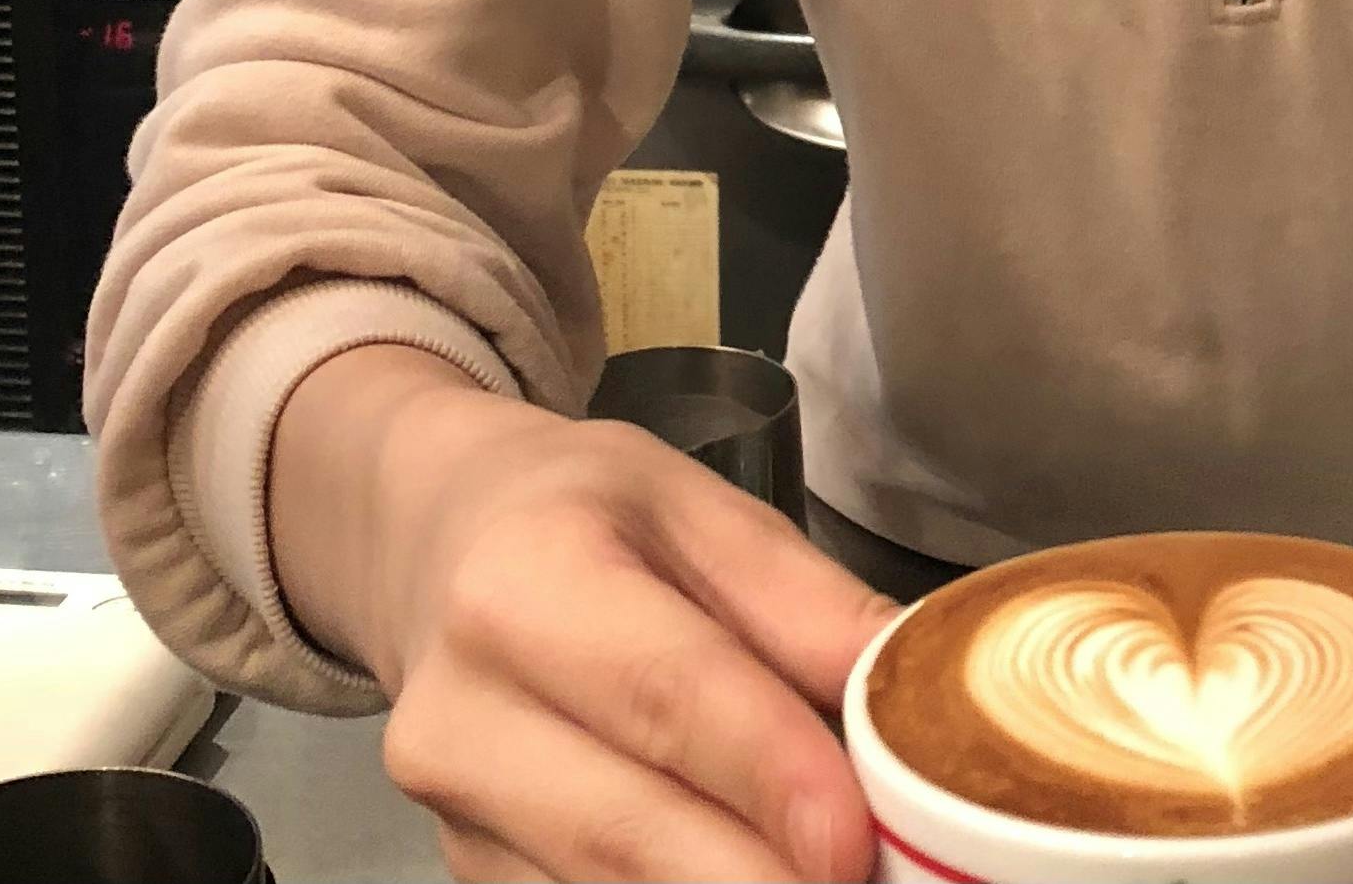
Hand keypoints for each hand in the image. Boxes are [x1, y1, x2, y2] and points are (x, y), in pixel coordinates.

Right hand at [273, 346, 898, 882]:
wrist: (432, 543)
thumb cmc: (581, 512)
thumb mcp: (697, 505)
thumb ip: (808, 604)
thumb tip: (921, 696)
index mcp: (522, 582)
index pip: (664, 694)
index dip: (767, 772)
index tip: (854, 838)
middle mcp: (460, 715)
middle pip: (628, 832)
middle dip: (761, 875)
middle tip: (872, 881)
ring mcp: (451, 814)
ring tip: (834, 876)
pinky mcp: (468, 872)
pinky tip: (757, 871)